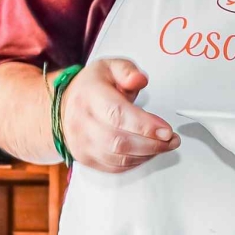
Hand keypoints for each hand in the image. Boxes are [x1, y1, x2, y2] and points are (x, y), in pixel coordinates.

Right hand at [60, 58, 179, 172]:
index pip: (117, 115)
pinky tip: (147, 152)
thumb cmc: (90, 88)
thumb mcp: (109, 67)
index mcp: (89, 96)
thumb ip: (127, 70)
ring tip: (164, 145)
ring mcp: (82, 144)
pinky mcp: (87, 159)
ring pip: (118, 158)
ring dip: (147, 154)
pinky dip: (136, 161)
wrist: (63, 107)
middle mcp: (82, 122)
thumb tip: (139, 79)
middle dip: (152, 144)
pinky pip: (115, 167)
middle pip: (119, 141)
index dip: (145, 125)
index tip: (166, 130)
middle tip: (171, 139)